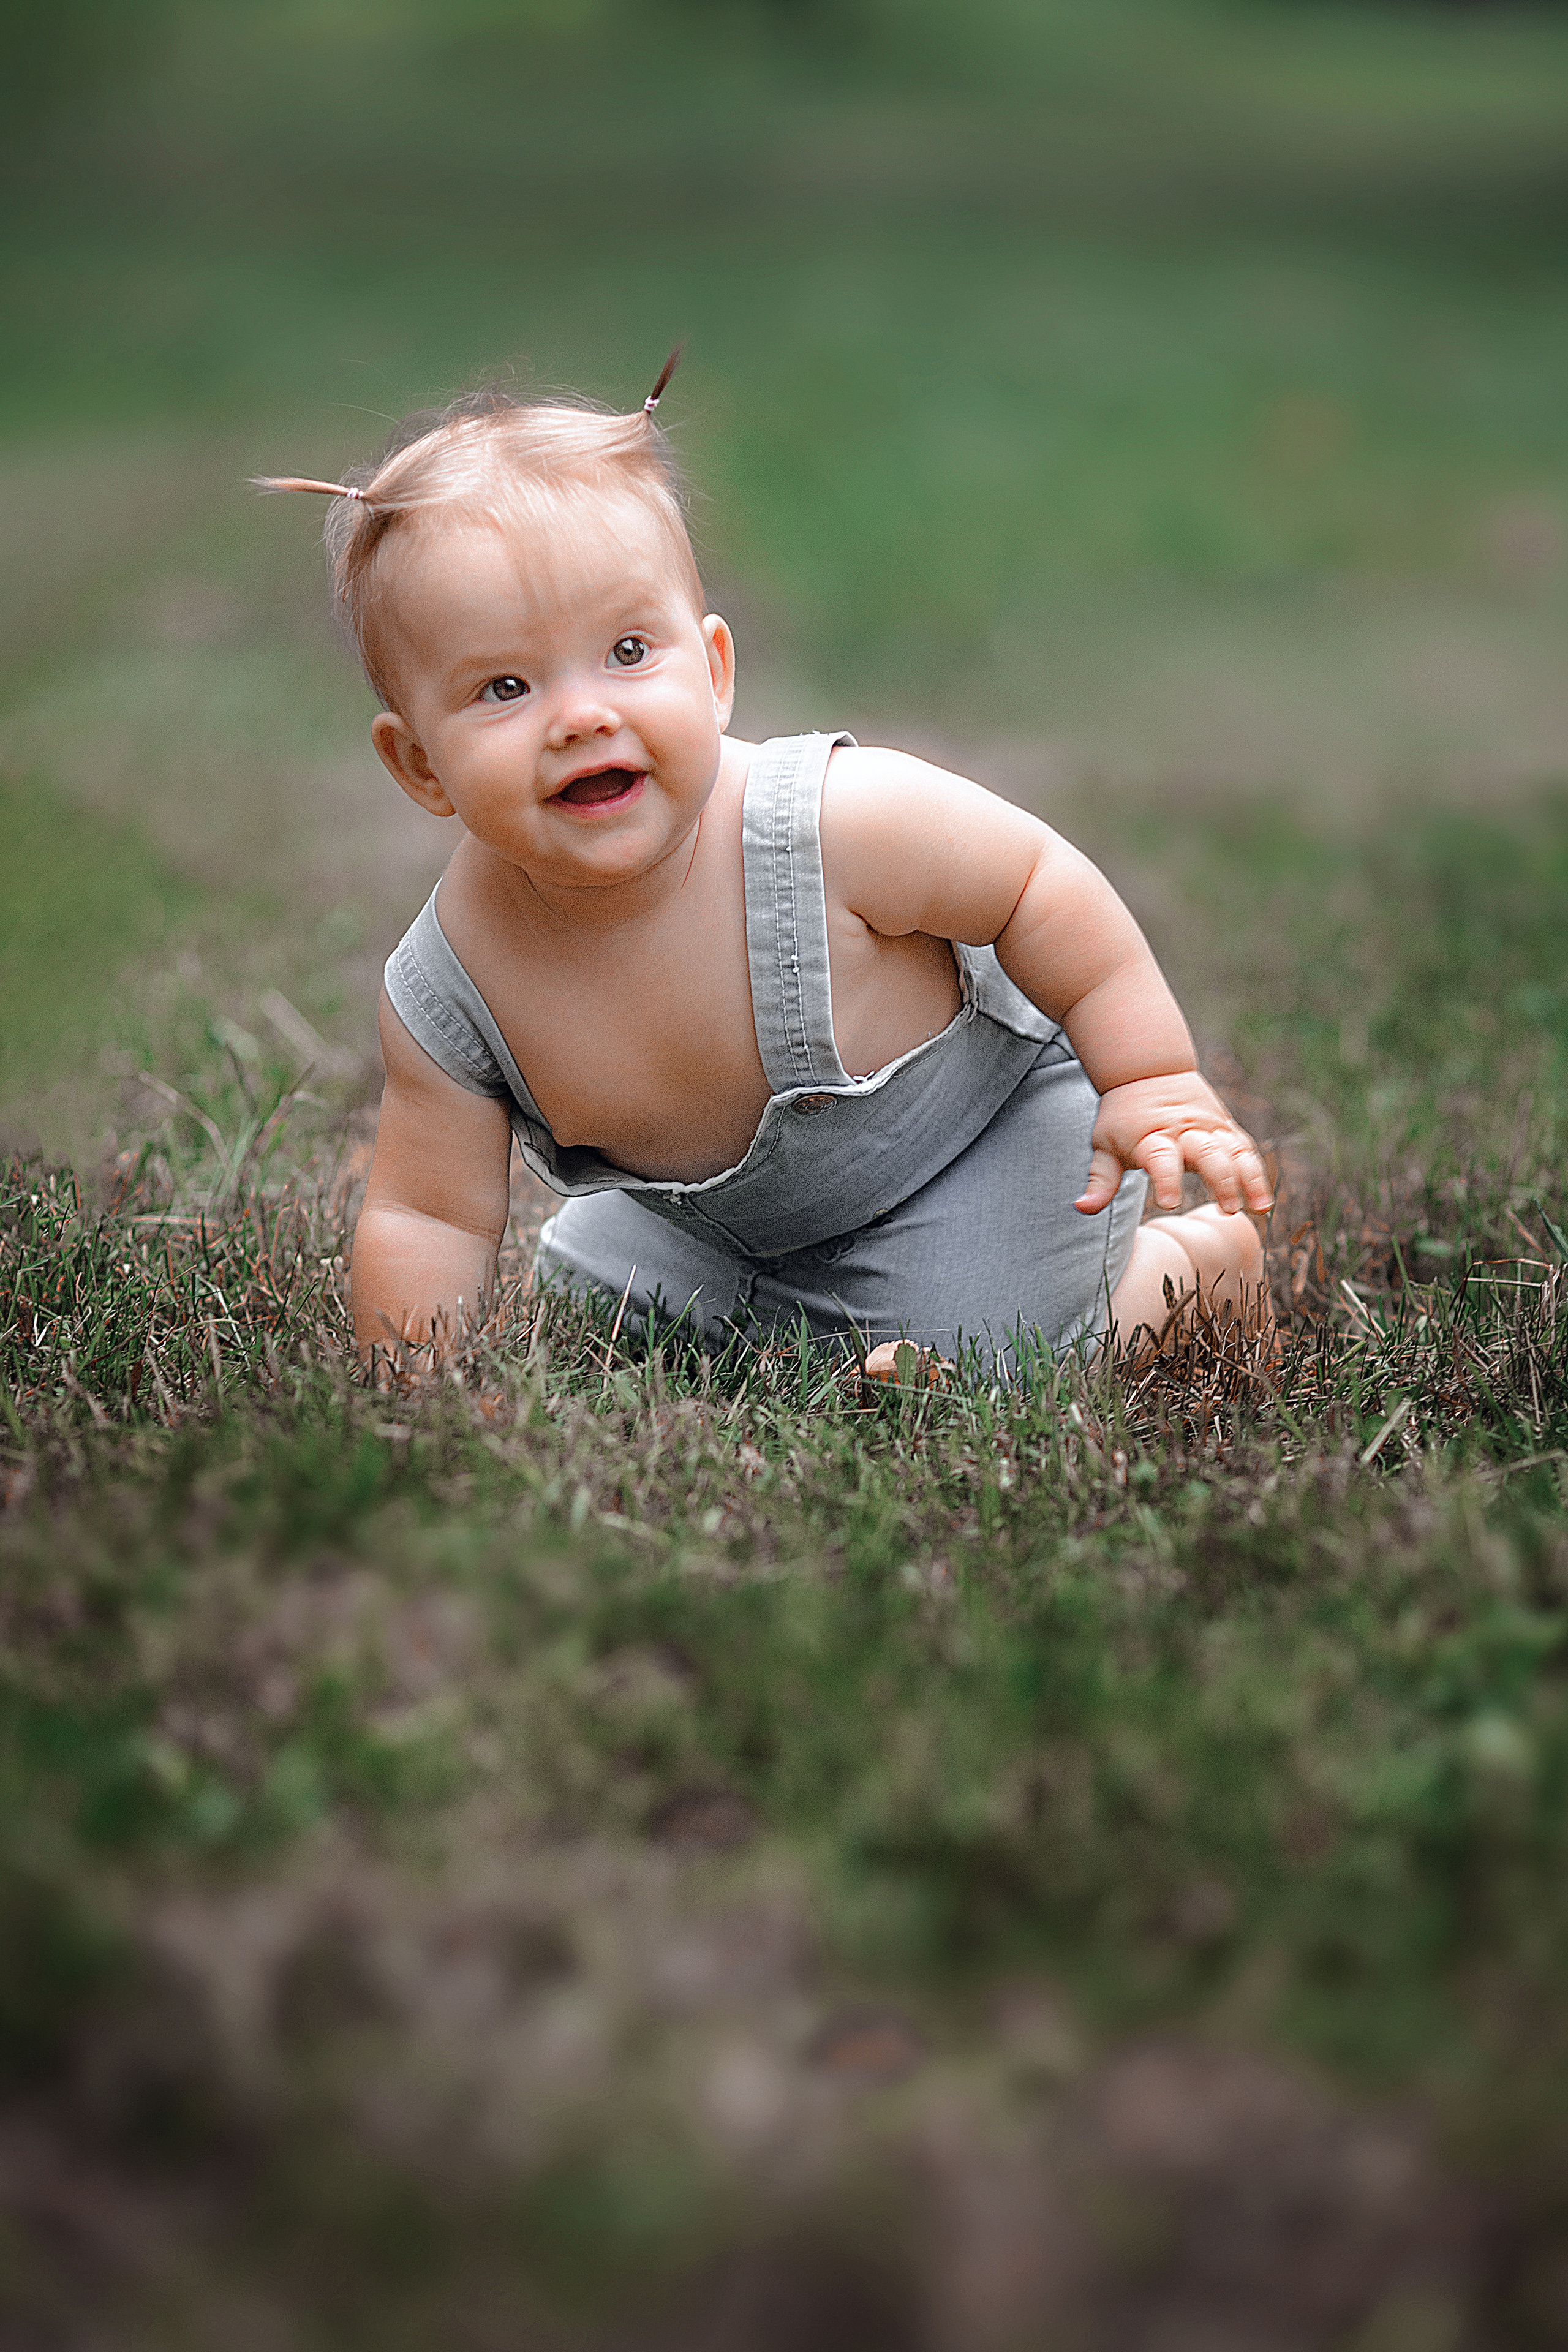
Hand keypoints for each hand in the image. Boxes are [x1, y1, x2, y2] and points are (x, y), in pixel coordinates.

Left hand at [1075, 1072, 1272, 1216]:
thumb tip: (1082, 1209)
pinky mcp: (1224, 1127)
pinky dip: (1256, 1172)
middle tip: (1228, 1209)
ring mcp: (1208, 1127)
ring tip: (1261, 1209)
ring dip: (1250, 1179)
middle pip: (1209, 1154)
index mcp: (1152, 1136)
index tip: (1169, 1203)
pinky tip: (1263, 1199)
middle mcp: (1184, 1130)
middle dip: (1222, 1181)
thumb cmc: (1122, 1115)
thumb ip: (1100, 1180)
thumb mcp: (1103, 1144)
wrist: (1147, 1068)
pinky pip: (1245, 1149)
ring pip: (1235, 1151)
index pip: (1161, 1159)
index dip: (1166, 1179)